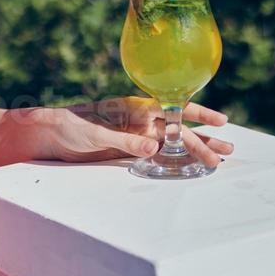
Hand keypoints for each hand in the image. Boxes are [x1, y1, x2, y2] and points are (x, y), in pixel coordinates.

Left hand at [36, 96, 233, 167]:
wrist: (47, 135)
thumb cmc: (68, 125)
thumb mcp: (95, 133)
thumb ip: (125, 139)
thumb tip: (154, 145)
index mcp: (134, 108)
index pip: (172, 109)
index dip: (197, 114)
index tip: (220, 121)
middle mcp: (139, 121)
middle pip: (178, 129)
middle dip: (203, 140)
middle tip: (227, 151)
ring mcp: (135, 136)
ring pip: (172, 144)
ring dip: (193, 151)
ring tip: (218, 159)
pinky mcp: (127, 152)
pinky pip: (157, 157)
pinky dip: (175, 161)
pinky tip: (191, 167)